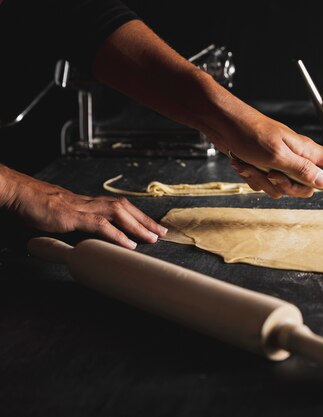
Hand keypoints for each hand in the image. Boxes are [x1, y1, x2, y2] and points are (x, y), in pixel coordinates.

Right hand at [0, 166, 166, 248]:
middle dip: (145, 220)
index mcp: (88, 202)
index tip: (151, 225)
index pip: (120, 206)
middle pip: (125, 208)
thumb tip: (86, 239)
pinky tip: (129, 244)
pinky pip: (100, 225)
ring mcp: (82, 208)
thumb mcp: (60, 216)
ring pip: (118, 214)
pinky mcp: (72, 216)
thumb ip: (75, 225)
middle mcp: (89, 202)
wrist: (17, 194)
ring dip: (138, 226)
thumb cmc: (34, 205)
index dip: (137, 215)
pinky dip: (118, 235)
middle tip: (162, 232)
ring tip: (152, 238)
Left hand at [203, 98, 322, 197]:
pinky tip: (246, 165)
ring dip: (266, 182)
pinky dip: (255, 179)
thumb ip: (302, 170)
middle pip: (308, 186)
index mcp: (307, 151)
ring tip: (255, 165)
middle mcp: (298, 158)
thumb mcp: (277, 155)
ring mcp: (283, 164)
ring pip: (285, 189)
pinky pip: (268, 186)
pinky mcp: (267, 168)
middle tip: (274, 174)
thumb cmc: (250, 133)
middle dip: (289, 187)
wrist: (223, 126)